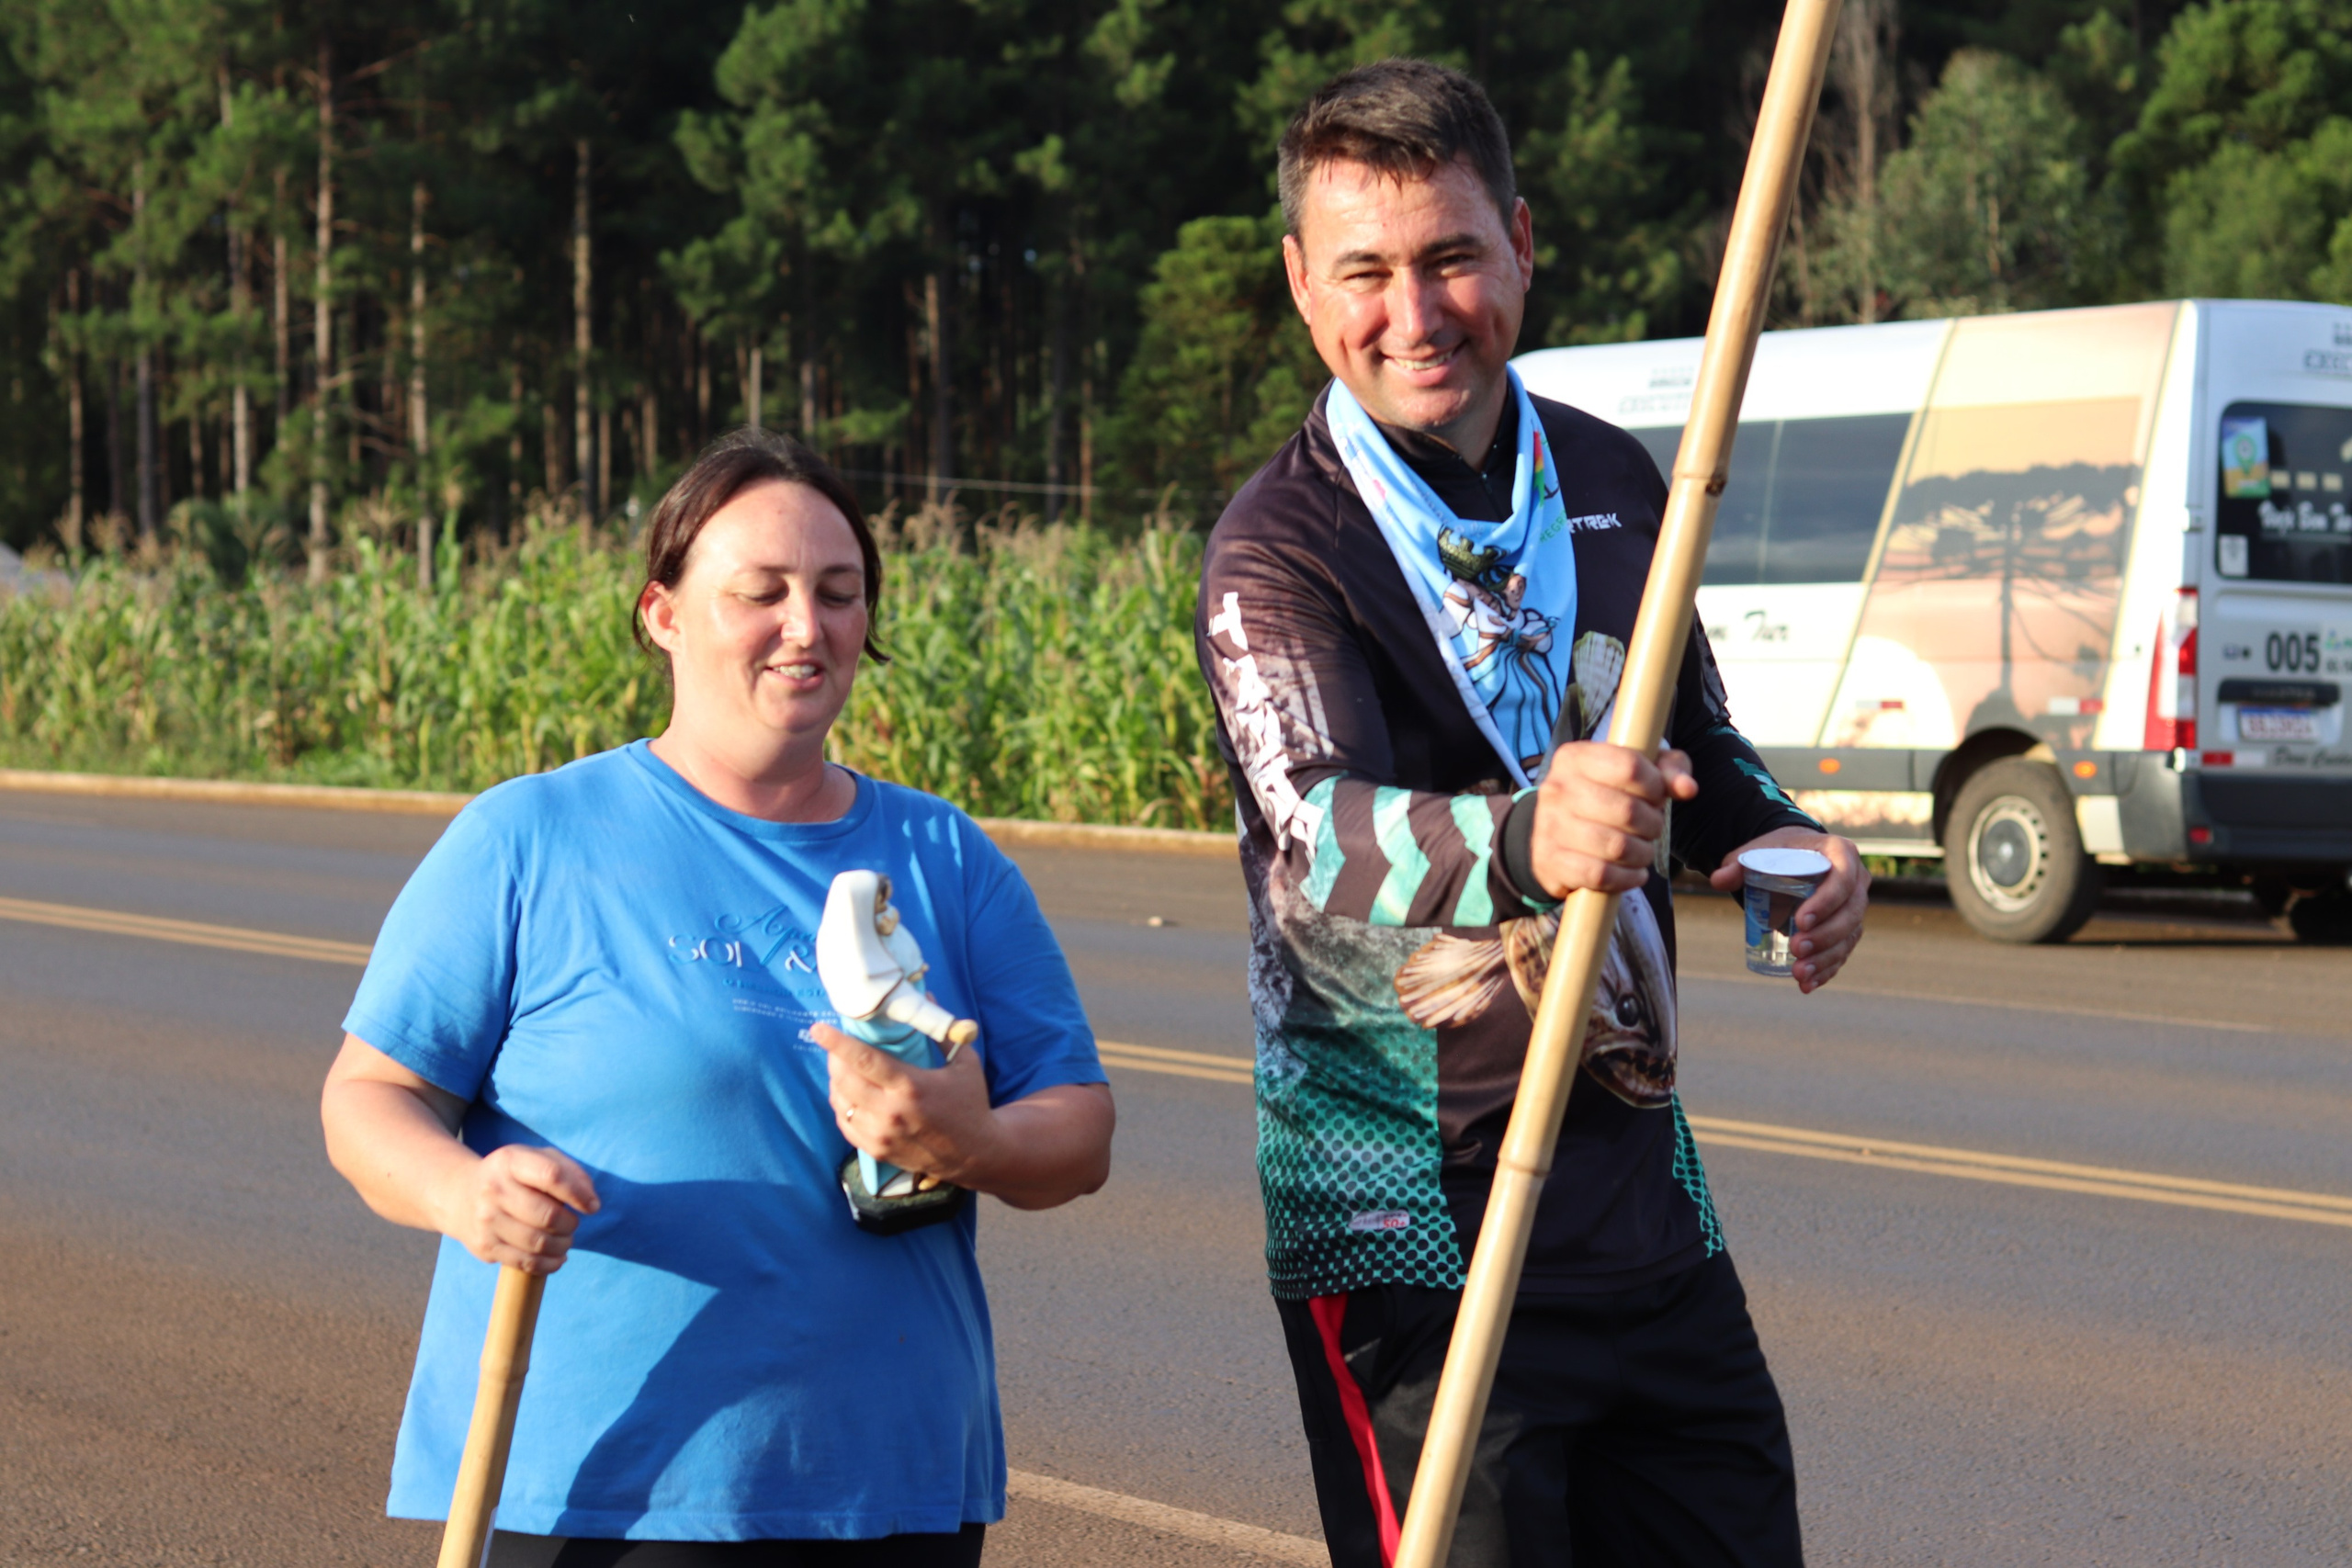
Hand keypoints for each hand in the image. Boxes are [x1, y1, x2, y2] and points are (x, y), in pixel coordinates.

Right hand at [431, 1144, 599, 1273]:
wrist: (459, 1195)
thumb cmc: (513, 1176)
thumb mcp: (537, 1158)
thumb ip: (570, 1171)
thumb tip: (591, 1200)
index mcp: (510, 1161)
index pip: (551, 1176)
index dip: (578, 1193)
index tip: (592, 1206)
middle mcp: (494, 1190)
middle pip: (547, 1215)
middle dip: (571, 1224)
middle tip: (573, 1224)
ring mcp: (486, 1221)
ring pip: (538, 1243)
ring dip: (563, 1245)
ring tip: (565, 1240)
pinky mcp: (485, 1247)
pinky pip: (526, 1263)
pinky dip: (550, 1264)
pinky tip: (557, 1257)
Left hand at [815, 1023, 998, 1187]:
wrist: (974, 1153)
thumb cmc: (970, 1102)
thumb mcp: (964, 1063)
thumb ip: (942, 1030)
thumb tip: (926, 996)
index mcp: (911, 1087)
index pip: (864, 1060)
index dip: (837, 1043)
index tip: (818, 1028)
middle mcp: (890, 1113)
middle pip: (845, 1080)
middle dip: (834, 1058)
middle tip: (835, 1045)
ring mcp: (880, 1135)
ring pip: (840, 1102)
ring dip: (835, 1081)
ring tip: (842, 1067)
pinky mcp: (876, 1150)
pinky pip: (844, 1124)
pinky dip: (841, 1105)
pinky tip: (849, 1093)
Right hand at [1528, 742, 1699, 897]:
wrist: (1554, 834)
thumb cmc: (1605, 796)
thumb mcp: (1636, 772)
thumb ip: (1668, 771)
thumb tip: (1688, 788)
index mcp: (1575, 757)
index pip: (1629, 766)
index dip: (1655, 785)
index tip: (1657, 796)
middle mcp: (1556, 788)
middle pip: (1626, 810)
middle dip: (1652, 824)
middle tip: (1652, 828)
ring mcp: (1549, 825)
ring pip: (1616, 846)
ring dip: (1642, 854)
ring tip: (1643, 851)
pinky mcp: (1550, 860)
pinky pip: (1600, 875)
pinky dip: (1626, 878)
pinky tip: (1634, 874)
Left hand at [1708, 828, 1868, 992]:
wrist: (1795, 857)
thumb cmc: (1779, 852)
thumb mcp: (1758, 851)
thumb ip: (1737, 864)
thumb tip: (1718, 880)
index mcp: (1840, 853)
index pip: (1842, 879)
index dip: (1826, 902)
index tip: (1800, 921)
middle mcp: (1857, 880)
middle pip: (1850, 913)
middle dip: (1825, 936)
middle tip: (1796, 948)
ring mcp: (1854, 907)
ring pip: (1848, 937)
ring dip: (1825, 959)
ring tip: (1798, 973)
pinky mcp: (1848, 929)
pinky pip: (1843, 952)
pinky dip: (1826, 970)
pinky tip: (1807, 984)